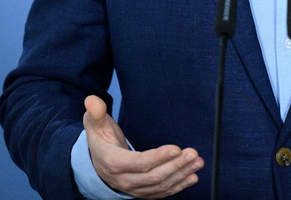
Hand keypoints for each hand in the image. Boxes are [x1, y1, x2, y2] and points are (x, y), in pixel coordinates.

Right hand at [83, 95, 202, 197]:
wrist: (97, 164)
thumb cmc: (100, 140)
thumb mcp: (94, 125)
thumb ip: (95, 112)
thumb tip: (92, 100)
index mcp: (113, 162)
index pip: (138, 163)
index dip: (158, 157)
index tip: (176, 149)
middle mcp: (124, 179)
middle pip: (153, 177)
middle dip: (175, 165)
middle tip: (193, 154)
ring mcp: (134, 189)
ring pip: (160, 186)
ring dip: (181, 174)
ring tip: (197, 162)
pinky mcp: (143, 192)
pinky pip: (162, 193)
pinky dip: (178, 186)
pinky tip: (192, 177)